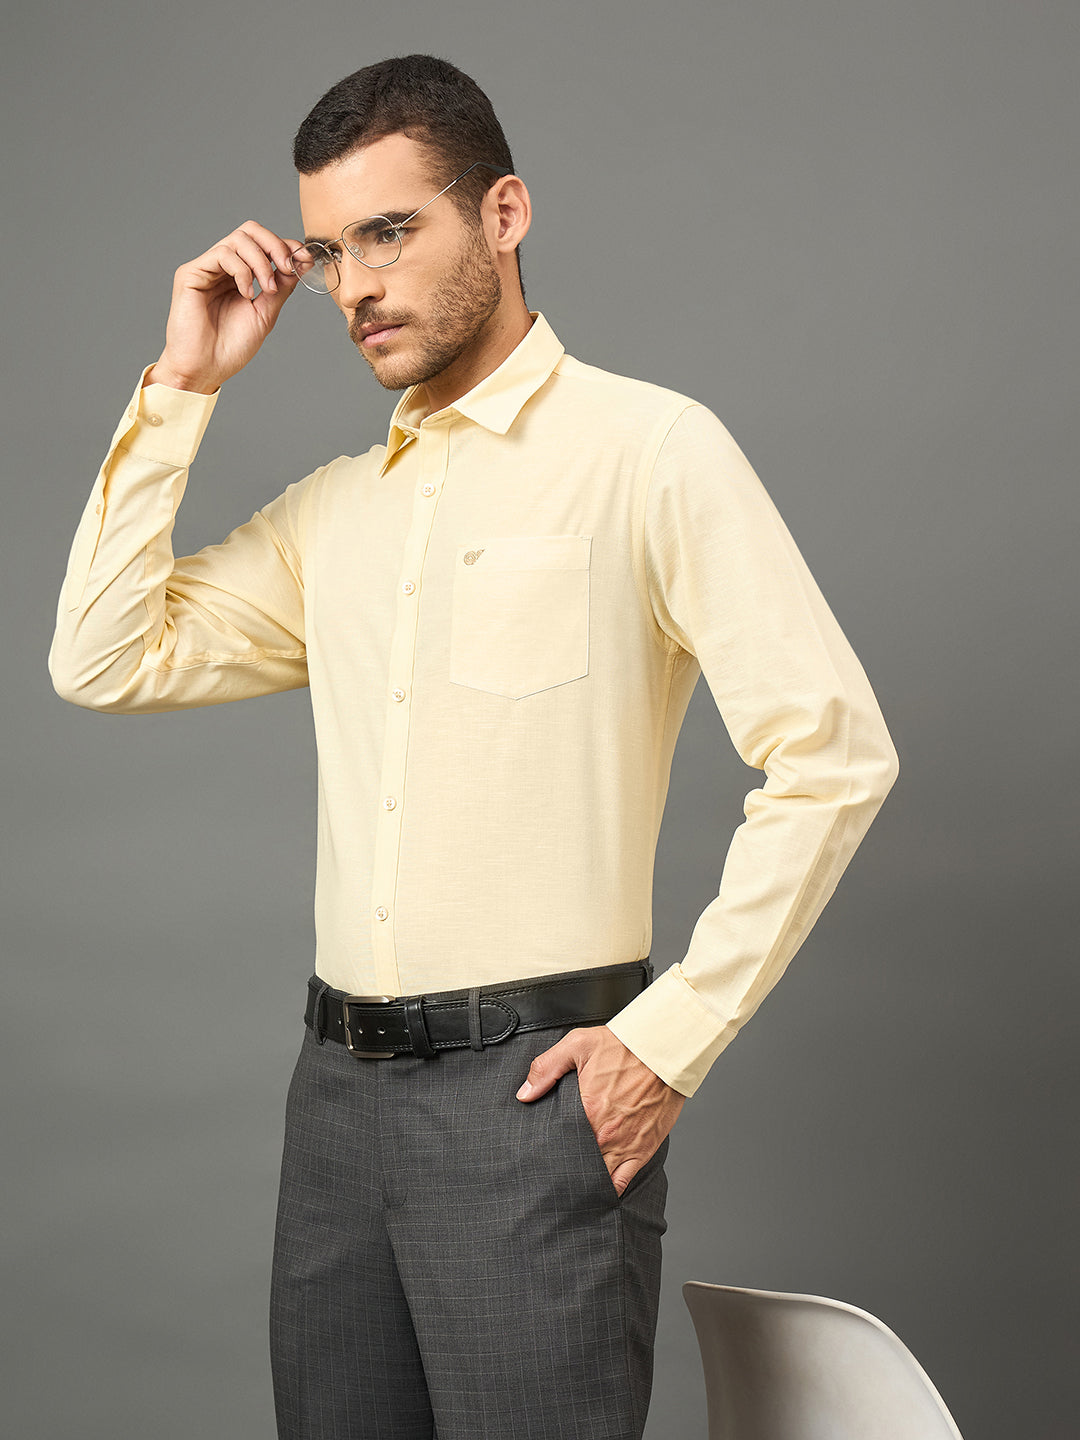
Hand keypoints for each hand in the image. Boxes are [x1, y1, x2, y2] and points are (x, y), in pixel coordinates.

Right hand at [147, 221, 303, 393]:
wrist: (206, 368)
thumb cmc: (231, 347)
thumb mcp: (265, 313)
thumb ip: (280, 287)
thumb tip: (300, 261)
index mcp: (240, 275)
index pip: (263, 244)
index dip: (285, 246)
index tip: (305, 259)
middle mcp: (222, 267)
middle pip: (250, 231)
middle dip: (275, 245)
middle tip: (287, 268)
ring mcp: (206, 268)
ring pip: (238, 239)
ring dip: (261, 262)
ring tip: (266, 290)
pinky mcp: (191, 273)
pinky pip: (223, 254)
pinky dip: (242, 271)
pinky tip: (246, 294)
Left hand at [516, 1025, 685, 1194]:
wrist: (665, 1051)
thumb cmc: (624, 1047)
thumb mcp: (578, 1045)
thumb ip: (547, 1068)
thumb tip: (524, 1093)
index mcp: (587, 1110)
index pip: (558, 1142)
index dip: (546, 1150)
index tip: (538, 1152)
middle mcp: (605, 1134)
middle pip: (576, 1164)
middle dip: (563, 1169)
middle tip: (551, 1172)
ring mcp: (625, 1145)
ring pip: (597, 1177)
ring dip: (583, 1182)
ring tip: (569, 1185)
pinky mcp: (643, 1150)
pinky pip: (622, 1182)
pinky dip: (608, 1190)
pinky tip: (597, 1191)